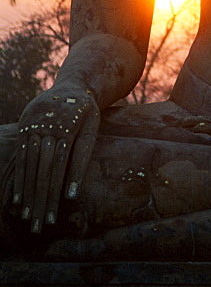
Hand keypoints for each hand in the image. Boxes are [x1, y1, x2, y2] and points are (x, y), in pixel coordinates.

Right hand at [13, 83, 99, 233]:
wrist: (74, 84)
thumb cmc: (86, 112)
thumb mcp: (92, 128)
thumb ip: (82, 157)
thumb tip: (73, 195)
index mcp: (66, 126)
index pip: (58, 167)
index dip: (54, 193)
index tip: (54, 218)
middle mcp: (46, 125)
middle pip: (42, 169)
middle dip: (40, 200)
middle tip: (39, 227)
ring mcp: (33, 124)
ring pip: (29, 165)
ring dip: (27, 193)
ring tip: (28, 218)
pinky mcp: (24, 126)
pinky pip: (20, 156)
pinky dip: (19, 178)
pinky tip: (18, 199)